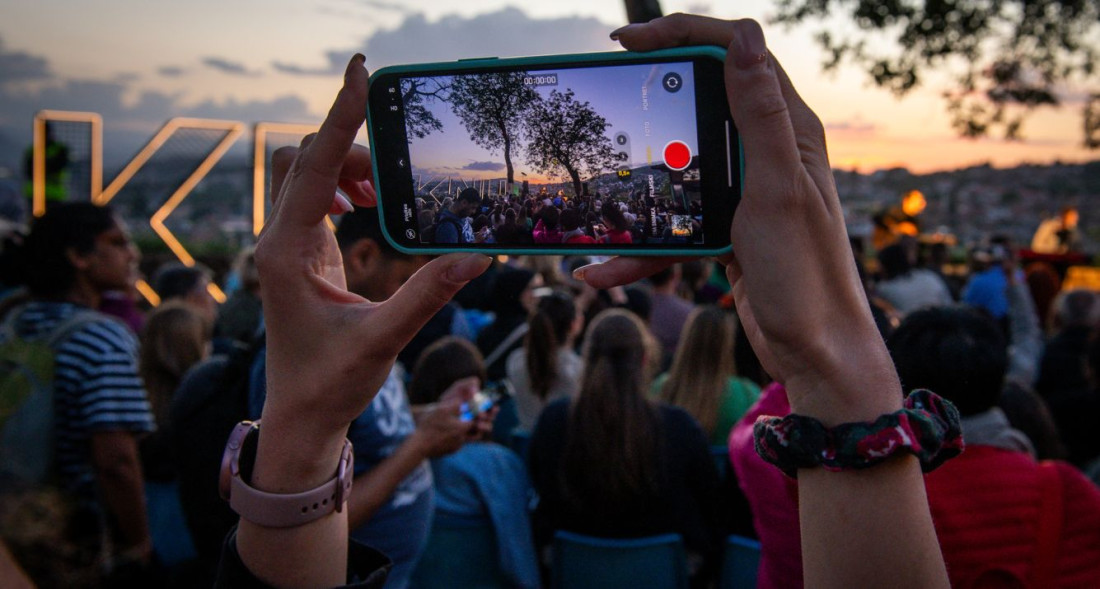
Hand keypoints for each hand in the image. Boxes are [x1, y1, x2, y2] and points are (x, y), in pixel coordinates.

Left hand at [251, 54, 490, 485]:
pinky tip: (367, 208)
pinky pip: (313, 198)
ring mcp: (284, 246)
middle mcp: (277, 242)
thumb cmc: (330, 383)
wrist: (300, 415)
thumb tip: (475, 256)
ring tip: (382, 194)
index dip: (339, 118)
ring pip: (305, 175)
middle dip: (349, 150)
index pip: (312, 167)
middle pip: (303, 160)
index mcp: (286, 254)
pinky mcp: (297, 254)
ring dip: (345, 170)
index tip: (360, 73)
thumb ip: (427, 295)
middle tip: (393, 171)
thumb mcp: (382, 339)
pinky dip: (342, 188)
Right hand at [578, 15, 900, 423]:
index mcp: (788, 131)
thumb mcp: (777, 191)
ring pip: (679, 168)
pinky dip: (640, 247)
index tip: (627, 41)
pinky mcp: (728, 229)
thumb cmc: (806, 276)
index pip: (737, 53)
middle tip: (609, 84)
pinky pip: (674, 224)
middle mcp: (768, 152)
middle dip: (652, 96)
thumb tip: (744, 39)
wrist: (815, 352)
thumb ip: (760, 117)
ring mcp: (745, 191)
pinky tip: (601, 269)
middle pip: (702, 100)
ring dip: (637, 185)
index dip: (683, 35)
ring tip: (595, 194)